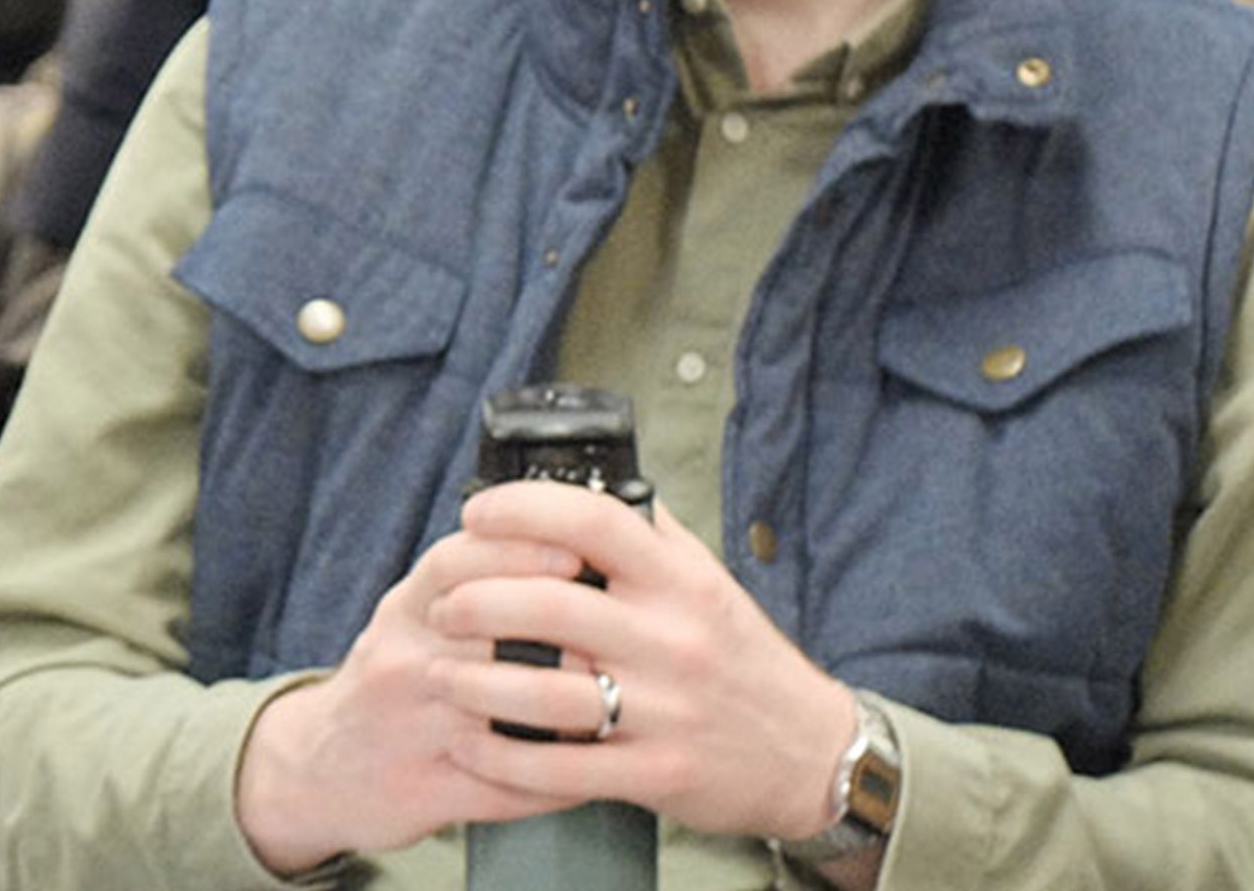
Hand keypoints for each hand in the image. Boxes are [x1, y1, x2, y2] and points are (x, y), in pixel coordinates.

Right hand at [233, 527, 594, 871]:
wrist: (319, 766)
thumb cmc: (390, 682)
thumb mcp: (411, 617)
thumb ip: (472, 580)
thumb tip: (566, 541)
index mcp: (404, 613)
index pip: (455, 562)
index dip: (517, 552)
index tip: (575, 552)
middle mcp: (402, 663)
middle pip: (483, 635)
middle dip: (559, 636)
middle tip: (613, 638)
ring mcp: (413, 729)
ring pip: (501, 717)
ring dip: (566, 714)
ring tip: (612, 707)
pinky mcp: (427, 790)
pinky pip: (506, 787)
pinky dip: (555, 784)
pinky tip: (589, 773)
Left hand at [423, 482, 856, 840]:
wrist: (813, 754)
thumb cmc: (741, 658)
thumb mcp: (706, 581)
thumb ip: (648, 535)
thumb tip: (588, 480)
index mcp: (680, 581)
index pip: (594, 521)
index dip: (522, 508)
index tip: (475, 514)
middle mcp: (672, 638)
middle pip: (550, 604)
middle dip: (474, 603)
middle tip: (441, 608)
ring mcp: (666, 709)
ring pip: (545, 691)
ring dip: (474, 682)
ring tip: (440, 673)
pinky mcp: (657, 773)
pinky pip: (560, 768)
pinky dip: (502, 758)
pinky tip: (470, 744)